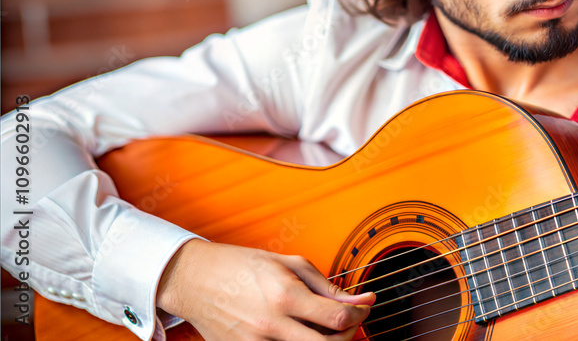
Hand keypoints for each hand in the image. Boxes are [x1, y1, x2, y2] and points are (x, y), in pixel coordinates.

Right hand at [156, 239, 374, 339]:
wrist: (194, 279)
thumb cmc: (240, 265)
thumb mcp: (288, 263)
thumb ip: (325, 285)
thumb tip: (356, 299)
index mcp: (285, 295)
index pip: (338, 317)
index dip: (360, 314)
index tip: (364, 305)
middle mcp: (272, 324)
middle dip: (349, 334)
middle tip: (351, 321)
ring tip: (327, 327)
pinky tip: (303, 334)